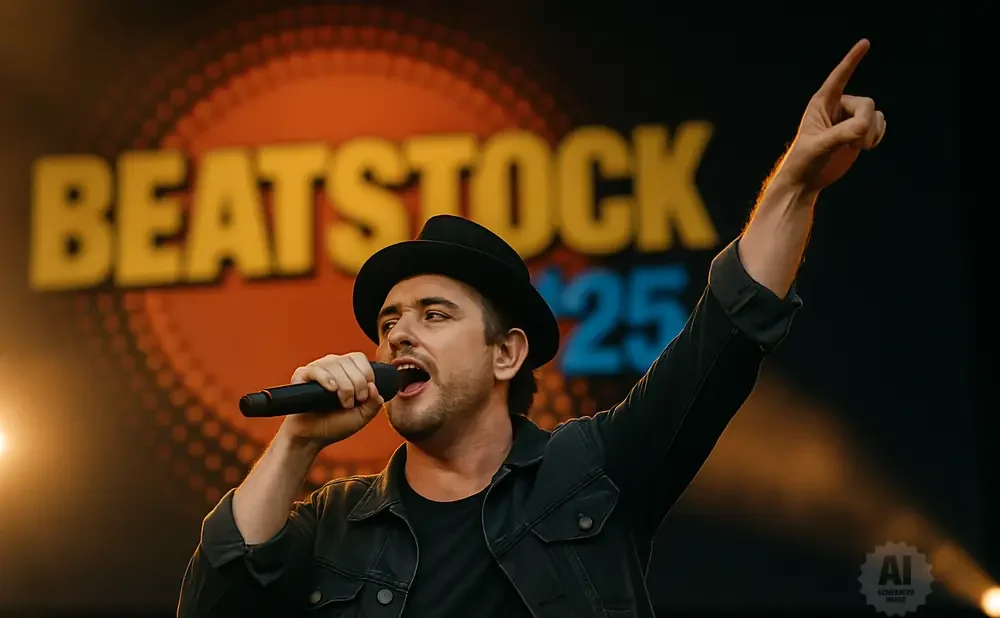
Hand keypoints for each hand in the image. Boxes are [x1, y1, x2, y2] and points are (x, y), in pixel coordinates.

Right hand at [277, 352, 383, 446]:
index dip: (366, 374)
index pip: (359, 358)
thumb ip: (374, 403)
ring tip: (343, 402)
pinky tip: (331, 389)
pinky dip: (325, 378)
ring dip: (344, 385)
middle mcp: (332, 365)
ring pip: (334, 364)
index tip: (365, 395)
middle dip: (357, 383)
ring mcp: (317, 369)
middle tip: (353, 402)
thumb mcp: (362, 416)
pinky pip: (315, 370)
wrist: (313, 437)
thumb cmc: (335, 424)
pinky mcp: (302, 376)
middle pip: (348, 361)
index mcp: (347, 370)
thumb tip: (374, 387)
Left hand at [779, 39, 885, 190]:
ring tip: (853, 147)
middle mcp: (837, 106)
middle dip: (863, 124)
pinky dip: (877, 136)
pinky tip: (863, 147)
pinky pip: (881, 124)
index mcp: (821, 103)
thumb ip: (840, 134)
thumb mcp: (819, 147)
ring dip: (870, 134)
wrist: (807, 179)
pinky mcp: (860, 130)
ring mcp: (850, 117)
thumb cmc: (804, 161)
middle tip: (852, 143)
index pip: (839, 77)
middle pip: (866, 103)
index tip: (865, 43)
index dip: (852, 60)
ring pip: (875, 114)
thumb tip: (863, 126)